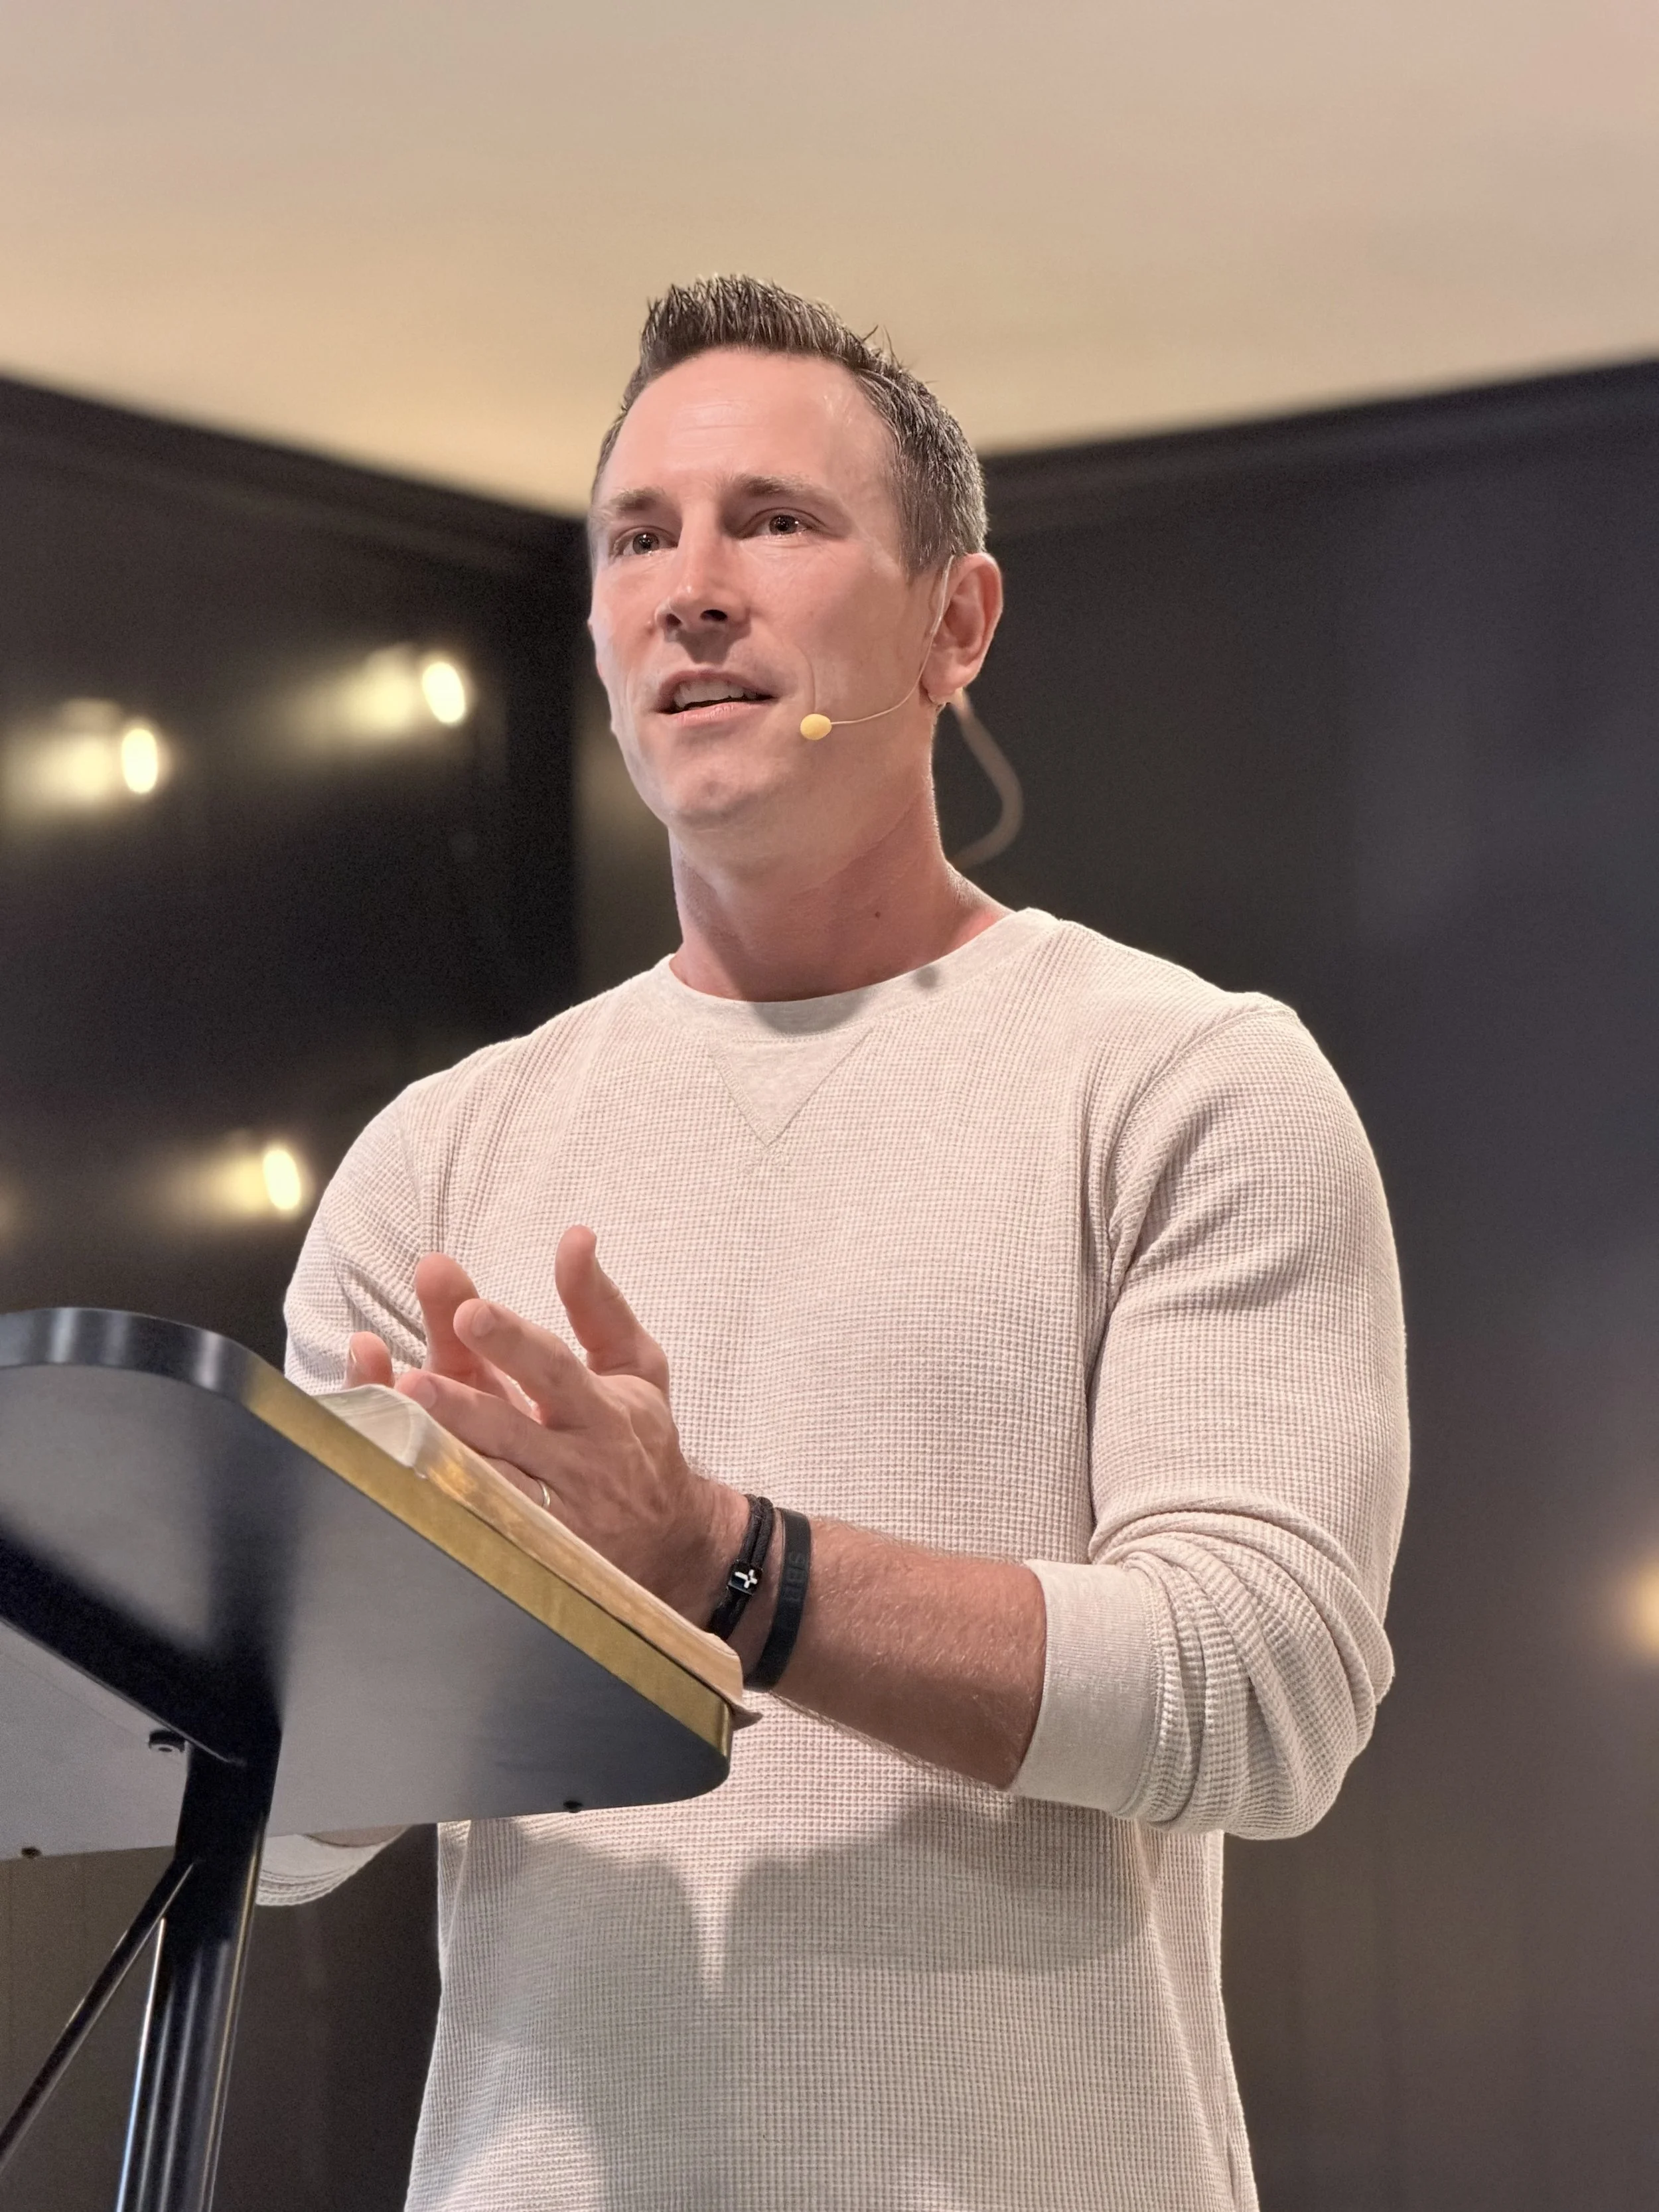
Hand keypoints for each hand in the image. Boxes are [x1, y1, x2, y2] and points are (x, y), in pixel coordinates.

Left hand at [350, 1230, 746, 1623]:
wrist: (675, 1545)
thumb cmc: (641, 1439)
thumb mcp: (636, 1365)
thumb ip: (597, 1304)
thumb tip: (574, 1236)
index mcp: (599, 1408)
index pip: (552, 1368)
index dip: (512, 1341)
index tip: (468, 1309)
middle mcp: (574, 1463)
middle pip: (508, 1433)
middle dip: (460, 1405)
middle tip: (411, 1378)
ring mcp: (550, 1519)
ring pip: (485, 1488)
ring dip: (437, 1460)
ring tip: (391, 1432)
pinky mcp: (532, 1559)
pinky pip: (478, 1533)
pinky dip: (439, 1508)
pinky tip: (397, 1485)